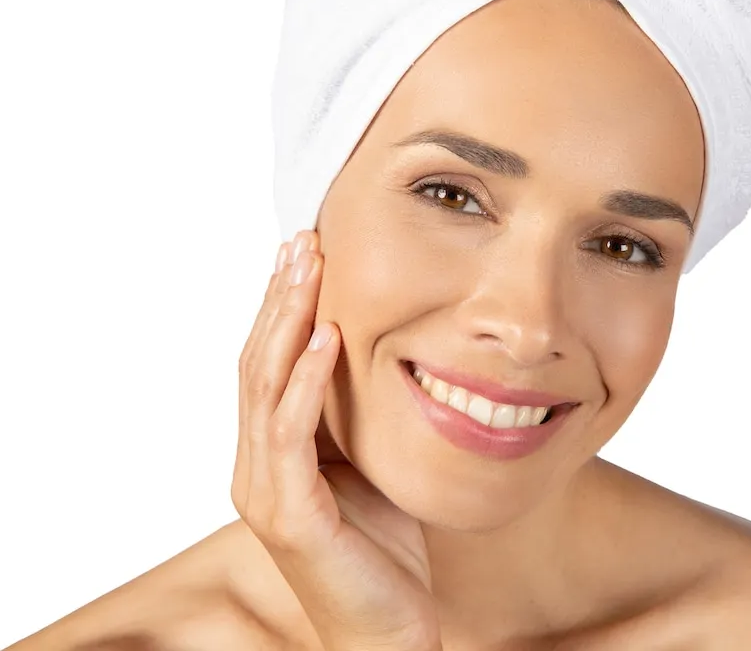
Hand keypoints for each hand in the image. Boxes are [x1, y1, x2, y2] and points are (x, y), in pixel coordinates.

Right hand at [232, 229, 441, 650]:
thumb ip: (353, 413)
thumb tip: (376, 346)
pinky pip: (292, 434)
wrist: (391, 633)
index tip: (303, 252)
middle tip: (302, 242)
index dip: (281, 305)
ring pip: (264, 388)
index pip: (267, 363)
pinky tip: (326, 338)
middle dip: (280, 297)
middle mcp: (256, 466)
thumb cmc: (383, 546)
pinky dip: (306, 381)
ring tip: (309, 269)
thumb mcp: (368, 460)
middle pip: (257, 363)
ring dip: (287, 321)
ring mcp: (266, 492)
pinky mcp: (291, 517)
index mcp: (273, 452)